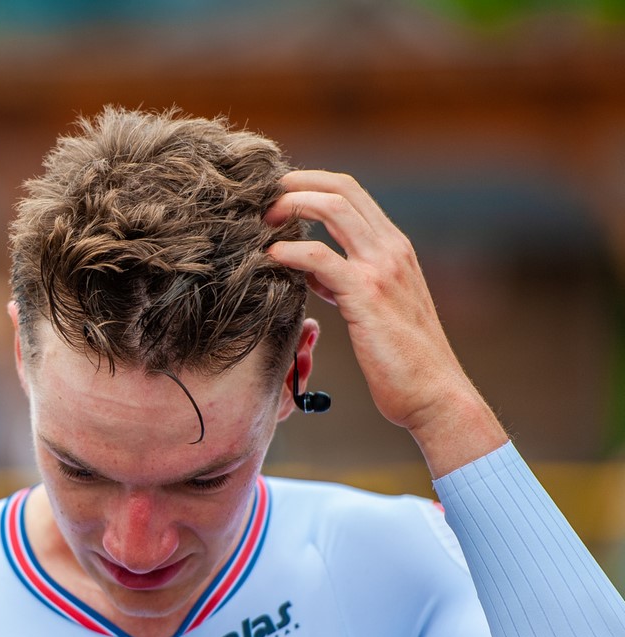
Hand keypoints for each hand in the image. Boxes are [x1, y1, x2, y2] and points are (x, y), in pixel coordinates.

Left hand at [265, 170, 506, 476]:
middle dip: (296, 184)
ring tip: (261, 222)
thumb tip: (311, 269)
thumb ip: (345, 281)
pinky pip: (321, 258)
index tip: (278, 194)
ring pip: (333, 209)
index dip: (311, 183)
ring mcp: (382, 269)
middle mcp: (391, 249)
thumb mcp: (371, 307)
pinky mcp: (367, 296)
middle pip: (341, 188)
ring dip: (291, 206)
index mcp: (394, 249)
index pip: (352, 193)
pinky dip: (291, 251)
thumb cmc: (401, 359)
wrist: (434, 394)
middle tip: (261, 198)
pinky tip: (270, 258)